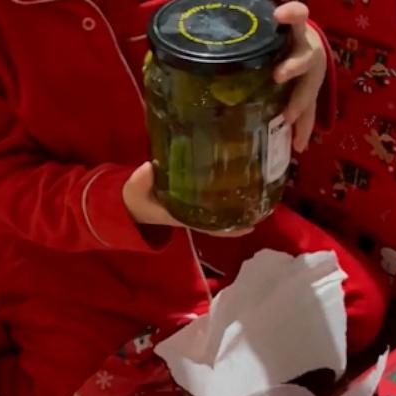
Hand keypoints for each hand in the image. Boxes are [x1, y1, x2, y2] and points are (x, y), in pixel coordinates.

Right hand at [123, 162, 252, 237]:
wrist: (130, 200)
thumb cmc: (135, 197)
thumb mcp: (134, 189)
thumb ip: (141, 180)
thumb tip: (151, 167)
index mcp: (181, 215)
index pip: (211, 226)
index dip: (231, 228)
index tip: (251, 226)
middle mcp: (192, 212)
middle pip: (223, 218)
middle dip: (242, 214)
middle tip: (265, 206)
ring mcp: (193, 204)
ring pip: (221, 207)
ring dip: (238, 203)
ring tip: (261, 191)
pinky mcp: (192, 193)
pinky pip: (213, 195)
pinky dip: (226, 190)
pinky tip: (241, 178)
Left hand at [271, 1, 326, 152]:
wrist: (304, 45)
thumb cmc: (277, 32)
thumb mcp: (261, 18)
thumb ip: (239, 4)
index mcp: (294, 30)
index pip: (298, 15)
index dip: (292, 14)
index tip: (279, 14)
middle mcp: (306, 51)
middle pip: (305, 57)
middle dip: (294, 66)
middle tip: (278, 75)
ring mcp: (310, 76)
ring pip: (309, 90)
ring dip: (300, 104)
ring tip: (287, 118)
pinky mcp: (309, 95)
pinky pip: (308, 114)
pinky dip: (302, 129)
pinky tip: (296, 146)